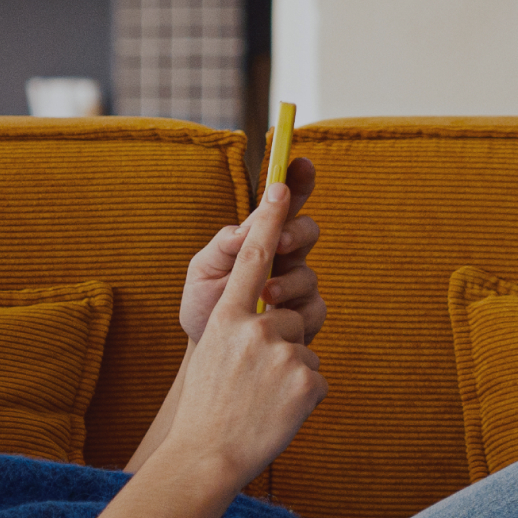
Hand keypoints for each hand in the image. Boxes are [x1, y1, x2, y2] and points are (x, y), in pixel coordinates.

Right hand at [158, 181, 327, 486]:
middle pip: (292, 314)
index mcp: (226, 316)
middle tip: (256, 377)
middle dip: (284, 342)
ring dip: (293, 372)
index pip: (251, 256)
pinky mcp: (306, 379)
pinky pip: (319, 377)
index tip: (281, 185)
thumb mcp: (214, 353)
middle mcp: (254, 327)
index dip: (268, 219)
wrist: (207, 456)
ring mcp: (281, 352)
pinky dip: (304, 398)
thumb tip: (270, 304)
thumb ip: (239, 323)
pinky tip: (278, 413)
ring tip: (263, 399)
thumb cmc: (209, 407)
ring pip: (306, 347)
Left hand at [180, 158, 323, 342]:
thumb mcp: (202, 272)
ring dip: (289, 280)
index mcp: (260, 239)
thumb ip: (223, 245)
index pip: (283, 204)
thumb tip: (247, 225)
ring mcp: (298, 287)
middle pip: (308, 230)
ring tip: (266, 294)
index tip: (299, 163)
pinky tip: (277, 319)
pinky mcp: (305, 318)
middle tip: (278, 242)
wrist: (209, 355)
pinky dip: (298, 312)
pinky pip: (315, 308)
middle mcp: (285, 258)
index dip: (296, 180)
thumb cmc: (204, 309)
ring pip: (310, 272)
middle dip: (296, 232)